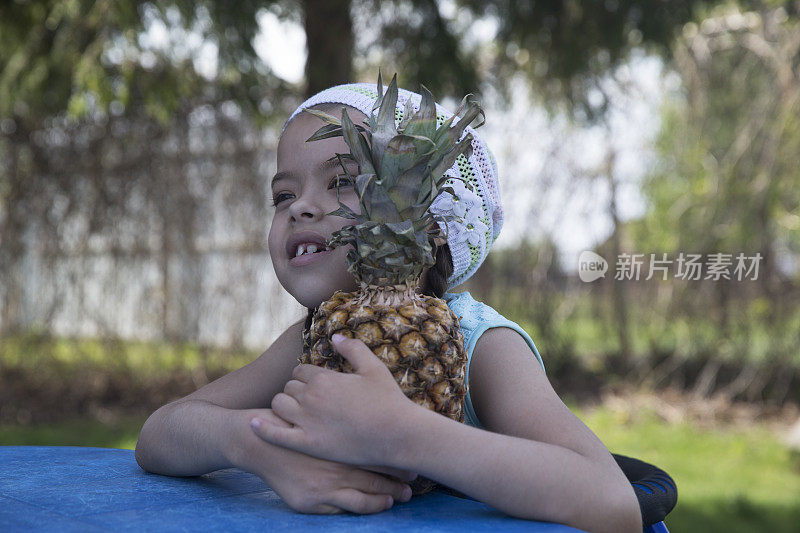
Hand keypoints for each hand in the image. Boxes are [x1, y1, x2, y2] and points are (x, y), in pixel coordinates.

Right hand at [235, 409, 413, 513]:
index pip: (378, 451)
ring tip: (400, 497)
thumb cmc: (292, 424)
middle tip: (414, 484)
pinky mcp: (314, 500)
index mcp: (342, 441)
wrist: (259, 443)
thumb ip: (341, 415)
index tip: (413, 462)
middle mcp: (337, 463)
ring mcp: (327, 484)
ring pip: (366, 495)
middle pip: (377, 475)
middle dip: (398, 481)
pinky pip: (347, 508)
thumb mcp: (319, 414)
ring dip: (386, 497)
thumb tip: (368, 416)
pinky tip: (380, 504)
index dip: (398, 458)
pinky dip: (367, 507)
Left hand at [250, 334, 415, 466]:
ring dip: (284, 406)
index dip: (306, 376)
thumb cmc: (389, 401)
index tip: (315, 384)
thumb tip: (335, 337)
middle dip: (296, 391)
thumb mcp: (374, 368)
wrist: (398, 435)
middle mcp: (311, 398)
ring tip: (296, 412)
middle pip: (288, 388)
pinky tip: (254, 423)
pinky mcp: (308, 444)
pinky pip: (276, 434)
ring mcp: (307, 422)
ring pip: (279, 406)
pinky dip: (263, 428)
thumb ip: (353, 349)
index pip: (299, 371)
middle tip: (309, 400)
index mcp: (324, 378)